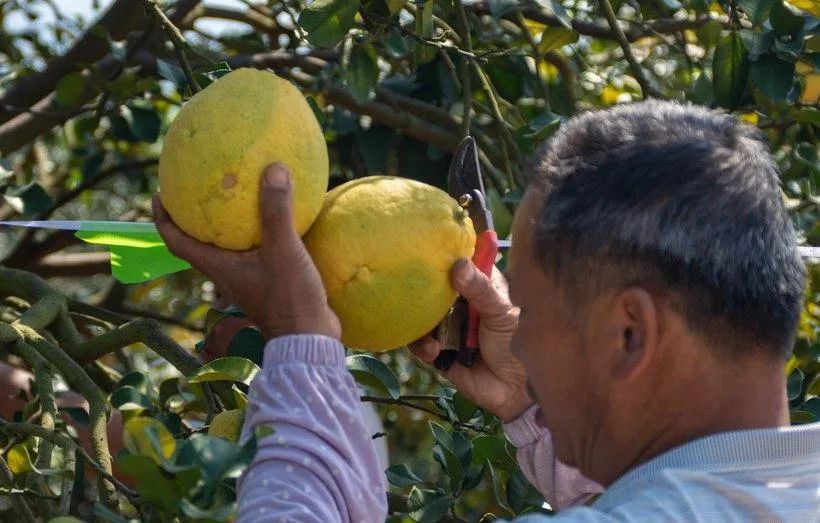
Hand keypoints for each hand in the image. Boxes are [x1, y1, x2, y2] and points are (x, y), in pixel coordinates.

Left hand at [153, 164, 340, 340]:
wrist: (311, 337)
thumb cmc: (289, 298)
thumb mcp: (283, 250)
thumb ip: (276, 211)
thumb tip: (273, 169)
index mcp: (219, 268)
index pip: (178, 243)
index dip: (163, 220)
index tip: (158, 196)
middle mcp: (228, 274)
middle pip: (199, 245)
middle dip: (192, 220)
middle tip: (194, 193)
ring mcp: (248, 281)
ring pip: (228, 251)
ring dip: (225, 229)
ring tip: (235, 202)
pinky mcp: (270, 283)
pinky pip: (256, 253)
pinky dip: (259, 236)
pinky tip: (279, 220)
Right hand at [410, 259, 531, 421]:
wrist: (514, 391)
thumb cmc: (516, 343)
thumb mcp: (501, 311)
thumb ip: (481, 289)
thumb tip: (458, 265)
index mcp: (480, 287)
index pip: (460, 263)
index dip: (444, 254)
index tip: (426, 247)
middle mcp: (461, 303)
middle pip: (433, 288)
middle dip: (421, 291)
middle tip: (412, 291)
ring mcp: (448, 327)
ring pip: (422, 316)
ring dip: (421, 324)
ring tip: (430, 335)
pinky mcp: (439, 351)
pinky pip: (420, 344)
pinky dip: (422, 346)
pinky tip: (433, 352)